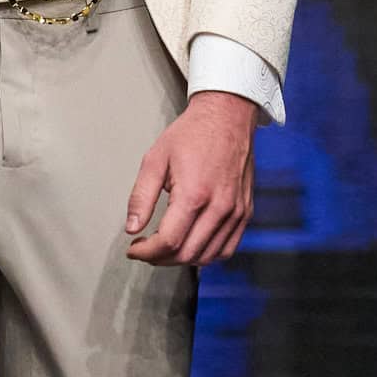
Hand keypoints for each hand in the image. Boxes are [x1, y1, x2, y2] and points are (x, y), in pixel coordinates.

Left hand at [125, 91, 255, 266]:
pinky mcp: (245, 211)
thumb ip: (141, 197)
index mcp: (194, 194)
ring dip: (182, 260)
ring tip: (165, 247)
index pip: (169, 242)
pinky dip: (207, 254)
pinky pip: (227, 248)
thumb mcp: (155, 159)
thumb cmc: (192, 134)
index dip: (146, 252)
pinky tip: (191, 244)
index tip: (134, 248)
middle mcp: (219, 206)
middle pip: (187, 254)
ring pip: (208, 256)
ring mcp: (236, 211)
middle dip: (160, 258)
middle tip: (145, 249)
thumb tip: (131, 227)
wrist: (227, 116)